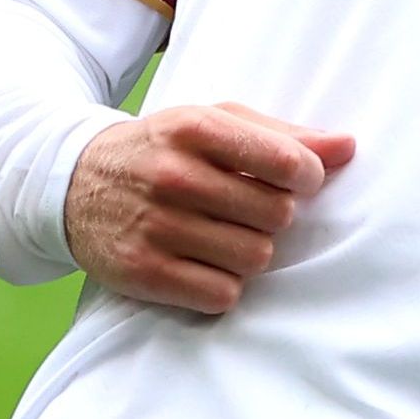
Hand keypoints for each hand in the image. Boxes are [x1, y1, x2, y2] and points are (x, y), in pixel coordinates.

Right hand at [66, 104, 352, 313]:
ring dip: (249, 251)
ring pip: (255, 258)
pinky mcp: (144, 272)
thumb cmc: (163, 150)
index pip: (286, 163)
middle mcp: (173, 176)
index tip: (294, 180)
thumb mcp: (212, 123)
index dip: (304, 177)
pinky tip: (201, 262)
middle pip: (277, 216)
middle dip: (272, 215)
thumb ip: (282, 135)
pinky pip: (223, 295)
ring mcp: (156, 227)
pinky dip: (222, 285)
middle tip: (246, 209)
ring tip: (221, 234)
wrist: (72, 182)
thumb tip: (347, 148)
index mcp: (194, 129)